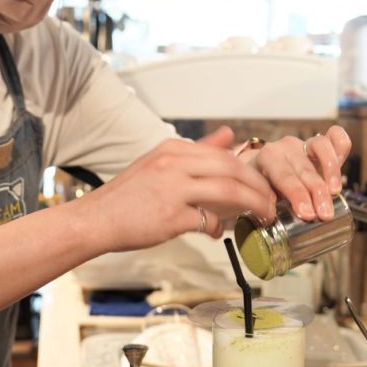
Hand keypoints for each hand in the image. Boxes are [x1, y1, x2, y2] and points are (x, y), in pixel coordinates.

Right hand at [89, 127, 275, 251]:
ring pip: (228, 192)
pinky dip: (217, 228)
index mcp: (174, 149)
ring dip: (252, 206)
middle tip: (271, 202)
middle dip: (258, 188)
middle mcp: (174, 164)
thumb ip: (198, 150)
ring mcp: (172, 189)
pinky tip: (216, 232)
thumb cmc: (128, 195)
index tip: (263, 185)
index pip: (225, 155)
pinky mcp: (170, 216)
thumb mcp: (161, 161)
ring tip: (262, 216)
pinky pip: (207, 221)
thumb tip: (230, 135)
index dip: (251, 171)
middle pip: (232, 170)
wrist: (96, 219)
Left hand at [242, 125, 351, 221]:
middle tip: (323, 214)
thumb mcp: (260, 196)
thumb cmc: (263, 188)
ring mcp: (304, 142)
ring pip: (321, 147)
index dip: (297, 195)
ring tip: (335, 193)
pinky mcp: (320, 143)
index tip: (307, 214)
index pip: (284, 176)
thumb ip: (265, 205)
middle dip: (317, 193)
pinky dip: (342, 146)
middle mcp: (286, 147)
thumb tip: (272, 220)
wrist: (264, 172)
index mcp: (267, 158)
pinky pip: (335, 135)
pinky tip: (344, 163)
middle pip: (305, 168)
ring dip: (332, 173)